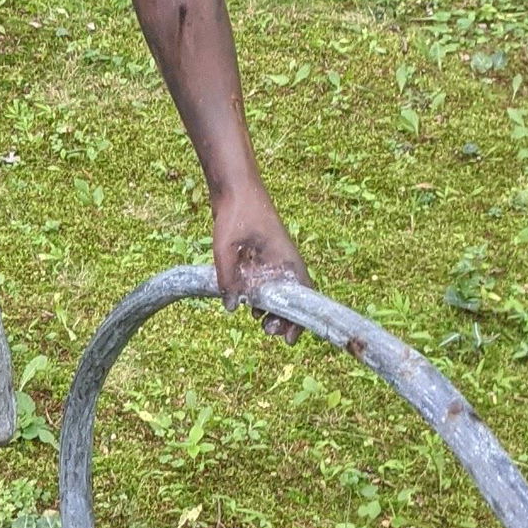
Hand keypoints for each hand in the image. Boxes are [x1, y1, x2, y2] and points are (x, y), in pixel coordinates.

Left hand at [211, 191, 310, 344]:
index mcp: (285, 258)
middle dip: (282, 319)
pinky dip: (262, 296)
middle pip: (291, 298)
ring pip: (278, 292)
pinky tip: (248, 304)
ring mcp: (273, 258)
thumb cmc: (236, 212)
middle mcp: (283, 260)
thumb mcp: (225, 246)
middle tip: (267, 331)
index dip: (298, 320)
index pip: (301, 295)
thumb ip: (227, 277)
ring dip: (271, 309)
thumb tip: (231, 306)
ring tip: (258, 322)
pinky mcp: (261, 256)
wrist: (234, 188)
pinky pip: (267, 282)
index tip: (288, 339)